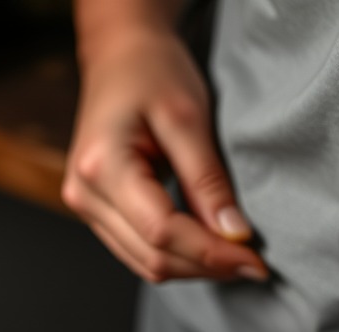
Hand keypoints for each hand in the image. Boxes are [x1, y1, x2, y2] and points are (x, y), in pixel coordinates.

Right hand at [61, 27, 268, 283]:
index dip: (209, 253)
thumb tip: (233, 235)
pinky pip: (136, 251)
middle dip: (204, 266)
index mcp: (102, 167)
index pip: (161, 231)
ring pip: (143, 263)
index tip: (254, 260)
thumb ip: (208, 180)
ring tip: (233, 259)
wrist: (118, 56)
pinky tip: (204, 248)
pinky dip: (174, 256)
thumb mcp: (189, 116)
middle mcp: (84, 195)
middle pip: (150, 256)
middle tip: (252, 264)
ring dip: (191, 267)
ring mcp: (84, 208)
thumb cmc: (151, 72)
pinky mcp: (95, 213)